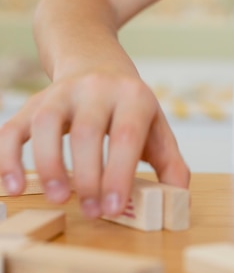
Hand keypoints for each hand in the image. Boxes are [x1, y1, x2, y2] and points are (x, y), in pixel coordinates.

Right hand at [0, 67, 189, 217]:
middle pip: (86, 133)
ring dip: (49, 165)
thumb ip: (172, 165)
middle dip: (88, 177)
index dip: (118, 173)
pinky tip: (13, 186)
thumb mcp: (158, 129)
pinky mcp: (33, 102)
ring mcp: (61, 93)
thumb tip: (178, 201)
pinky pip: (13, 128)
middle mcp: (96, 89)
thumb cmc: (131, 109)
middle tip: (91, 211)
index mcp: (134, 97)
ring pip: (46, 126)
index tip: (113, 206)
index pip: (125, 136)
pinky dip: (8, 157)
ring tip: (58, 198)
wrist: (96, 61)